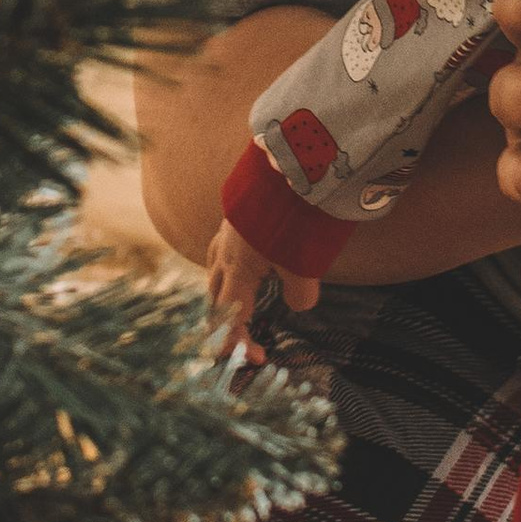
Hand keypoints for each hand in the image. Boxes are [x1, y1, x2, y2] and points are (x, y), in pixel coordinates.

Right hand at [202, 217, 317, 365]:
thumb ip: (301, 293)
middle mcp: (225, 252)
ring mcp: (227, 232)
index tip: (260, 358)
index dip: (241, 343)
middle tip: (243, 340)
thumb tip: (297, 305)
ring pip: (214, 271)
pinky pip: (222, 249)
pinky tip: (241, 264)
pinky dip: (227, 267)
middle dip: (224, 324)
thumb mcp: (305, 263)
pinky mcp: (236, 217)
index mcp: (237, 270)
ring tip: (236, 306)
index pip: (231, 319)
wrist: (290, 163)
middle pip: (215, 299)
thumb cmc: (296, 215)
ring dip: (222, 295)